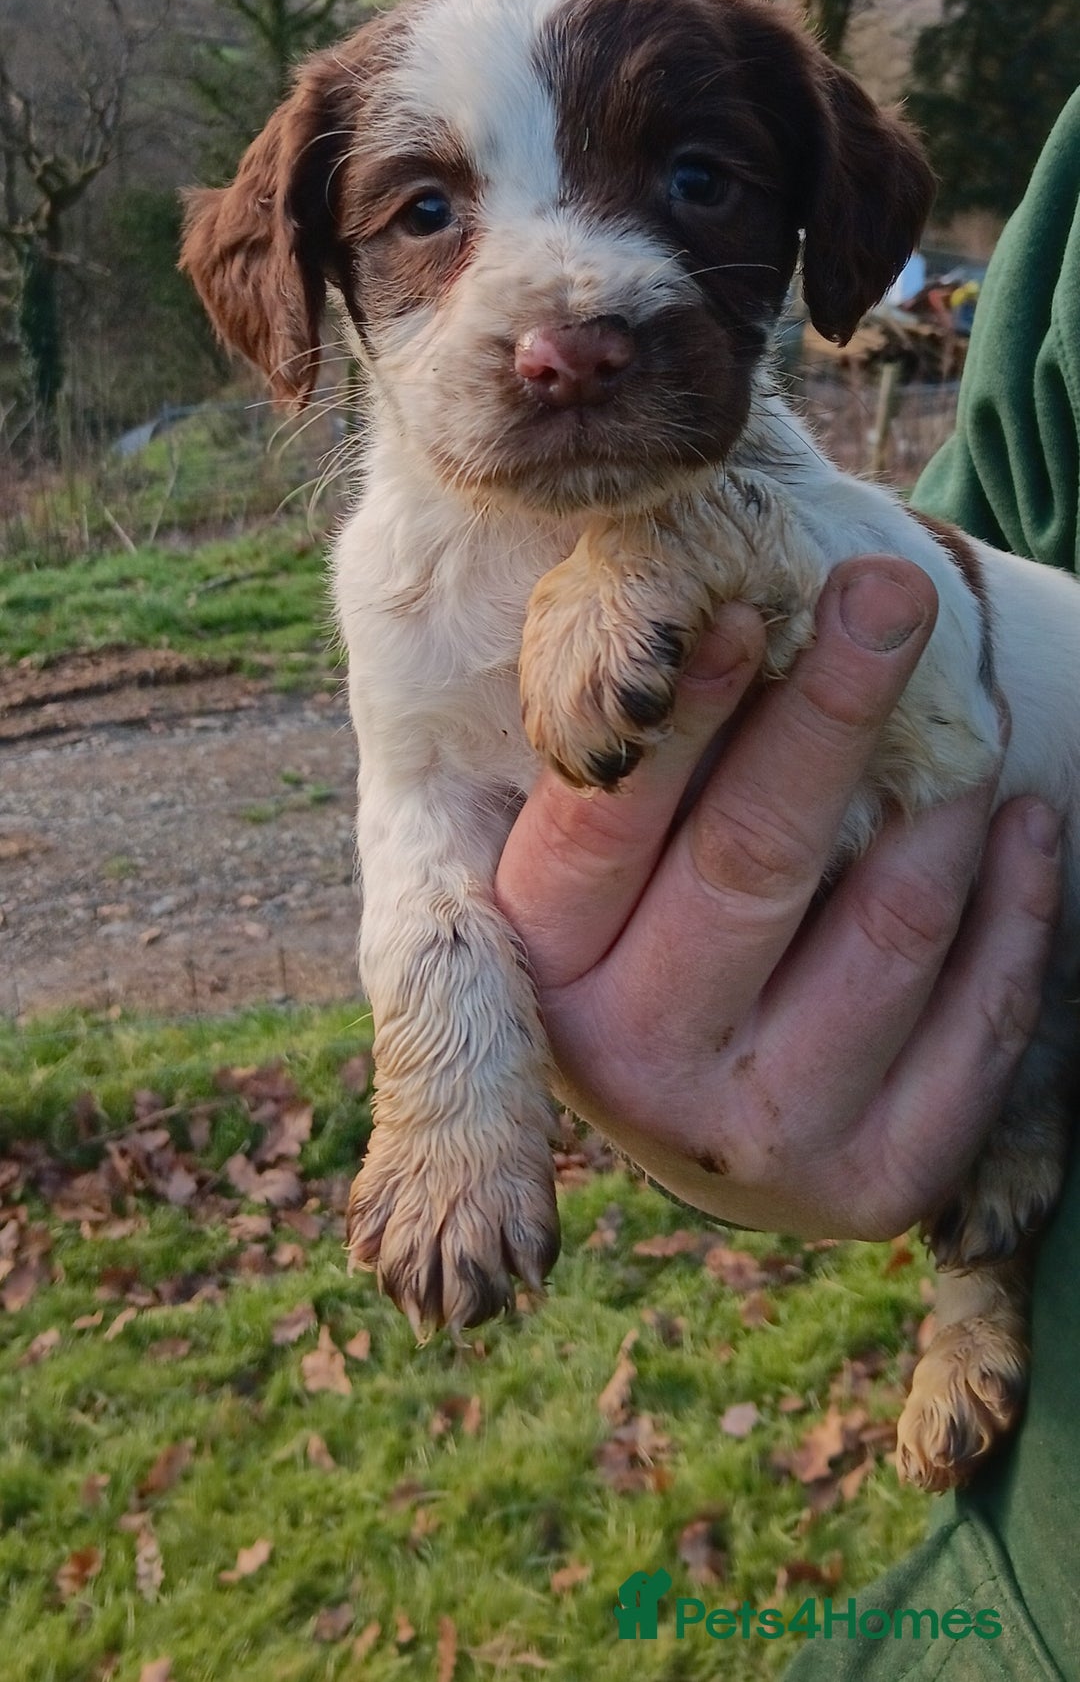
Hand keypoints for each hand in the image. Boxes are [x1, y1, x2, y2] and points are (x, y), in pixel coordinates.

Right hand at [496, 558, 1061, 1238]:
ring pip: (890, 928)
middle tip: (891, 594)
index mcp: (536, 964)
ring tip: (966, 725)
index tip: (739, 604)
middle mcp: (628, 1067)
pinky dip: (1018, 902)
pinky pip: (984, 1018)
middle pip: (752, 858)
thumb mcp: (605, 827)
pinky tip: (1022, 824)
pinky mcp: (876, 1185)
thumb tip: (699, 583)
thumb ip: (630, 732)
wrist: (711, 1084)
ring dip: (945, 804)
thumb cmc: (655, 896)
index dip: (676, 709)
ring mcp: (755, 1139)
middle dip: (831, 710)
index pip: (605, 817)